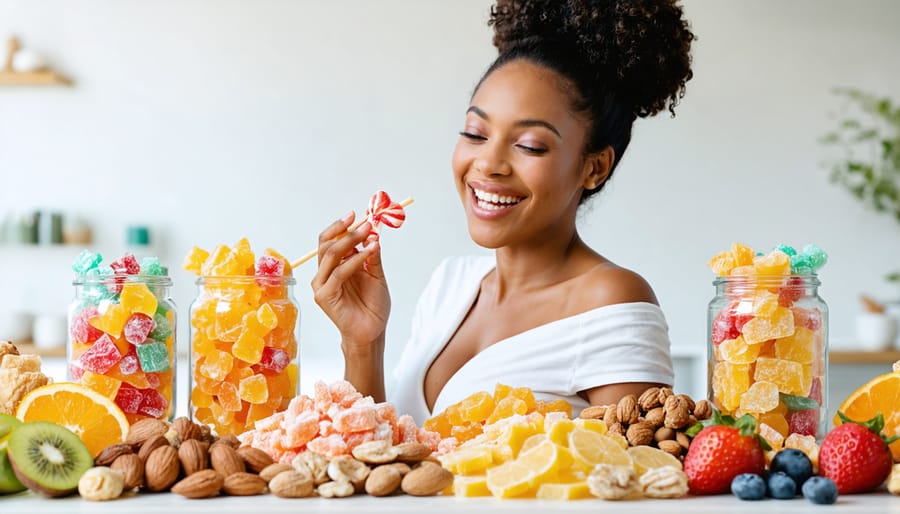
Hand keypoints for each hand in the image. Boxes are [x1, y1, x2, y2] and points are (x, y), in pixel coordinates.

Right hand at [311, 212, 390, 352]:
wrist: (373, 331)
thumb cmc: (373, 305)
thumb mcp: (376, 275)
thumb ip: (371, 256)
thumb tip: (373, 233)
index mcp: (333, 267)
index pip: (329, 241)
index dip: (340, 226)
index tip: (356, 214)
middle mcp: (324, 274)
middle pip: (326, 244)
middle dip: (345, 230)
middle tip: (364, 222)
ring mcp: (322, 285)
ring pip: (330, 255)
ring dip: (351, 241)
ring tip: (369, 233)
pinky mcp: (324, 296)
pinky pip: (338, 272)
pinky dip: (355, 260)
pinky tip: (369, 252)